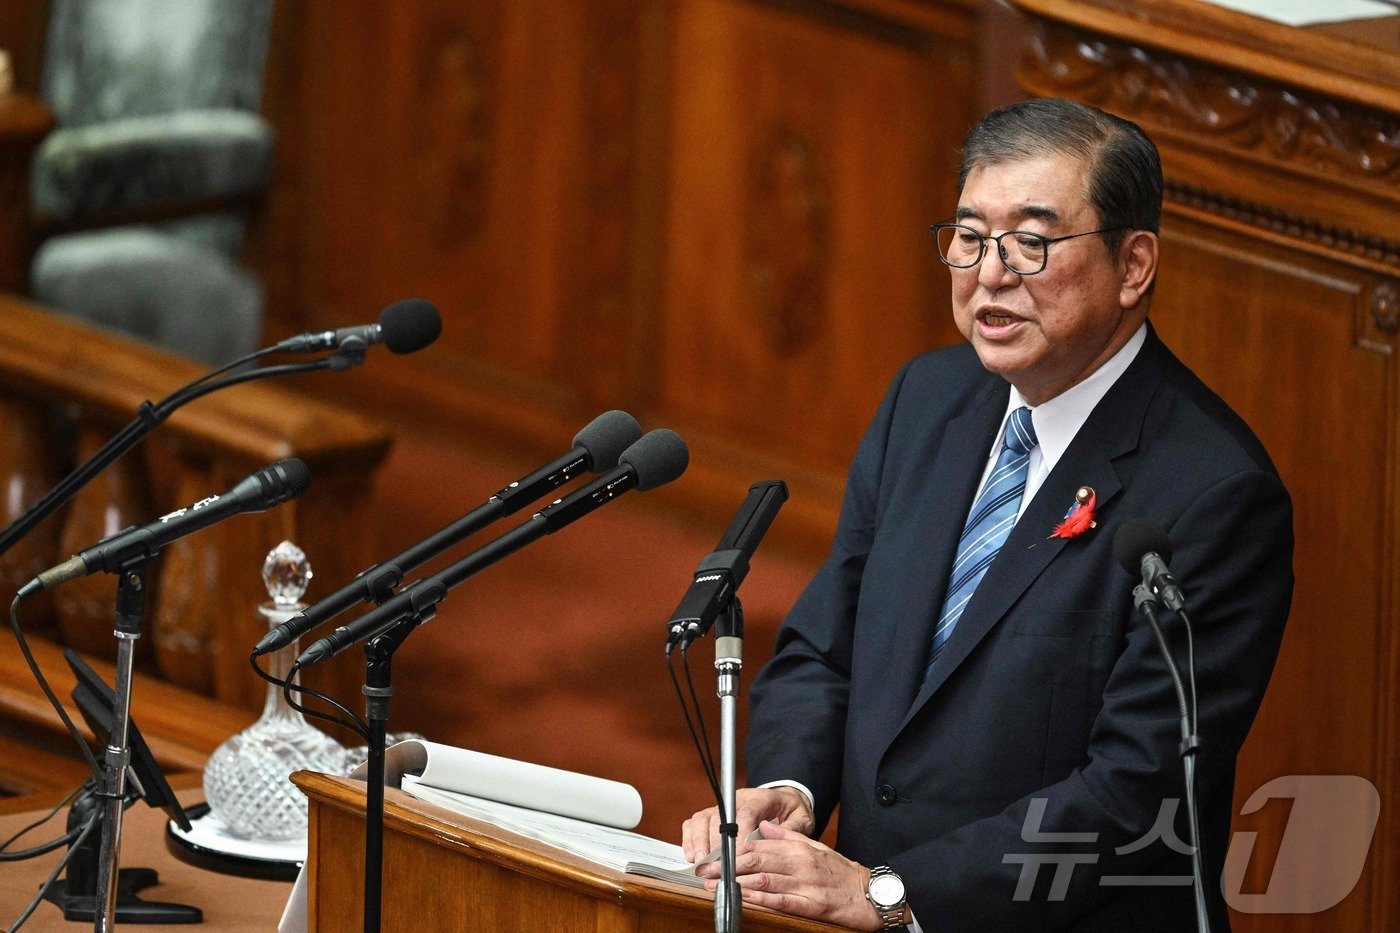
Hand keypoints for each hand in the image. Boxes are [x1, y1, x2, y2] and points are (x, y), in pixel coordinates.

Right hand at [681, 786, 814, 862]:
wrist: (784, 801)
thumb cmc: (792, 812)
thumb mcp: (802, 818)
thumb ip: (792, 829)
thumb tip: (776, 839)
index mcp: (762, 798)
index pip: (747, 813)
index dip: (739, 834)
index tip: (736, 855)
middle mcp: (739, 799)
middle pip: (719, 816)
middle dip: (714, 842)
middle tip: (713, 865)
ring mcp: (724, 806)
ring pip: (703, 818)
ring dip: (698, 841)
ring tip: (699, 862)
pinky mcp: (714, 814)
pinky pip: (695, 822)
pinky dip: (690, 838)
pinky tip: (693, 855)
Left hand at [699, 820, 888, 930]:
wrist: (870, 894)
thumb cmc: (841, 872)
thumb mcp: (815, 847)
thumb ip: (788, 836)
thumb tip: (764, 825)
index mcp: (799, 847)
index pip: (759, 844)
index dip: (733, 850)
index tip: (714, 855)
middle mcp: (800, 863)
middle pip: (757, 860)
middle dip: (727, 865)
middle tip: (706, 871)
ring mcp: (806, 884)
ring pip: (765, 879)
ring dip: (736, 882)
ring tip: (715, 885)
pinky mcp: (812, 904)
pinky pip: (781, 901)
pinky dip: (760, 899)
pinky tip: (744, 898)